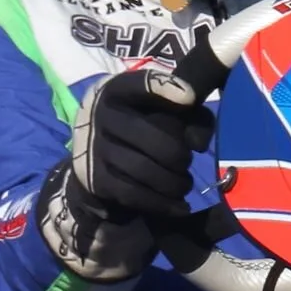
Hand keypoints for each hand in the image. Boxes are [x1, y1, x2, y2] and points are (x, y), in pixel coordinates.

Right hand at [37, 69, 214, 282]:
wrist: (91, 154)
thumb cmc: (137, 124)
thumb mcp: (157, 108)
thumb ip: (188, 114)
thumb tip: (198, 142)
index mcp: (117, 91)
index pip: (141, 84)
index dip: (165, 88)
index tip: (189, 99)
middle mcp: (100, 115)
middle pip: (152, 138)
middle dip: (179, 155)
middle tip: (186, 162)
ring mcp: (95, 149)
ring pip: (144, 170)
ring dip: (174, 182)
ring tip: (184, 184)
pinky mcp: (96, 180)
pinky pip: (134, 194)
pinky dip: (162, 204)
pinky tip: (179, 207)